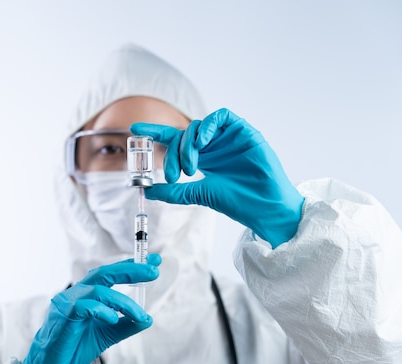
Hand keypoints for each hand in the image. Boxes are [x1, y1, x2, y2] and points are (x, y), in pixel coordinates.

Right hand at [5, 254, 161, 363]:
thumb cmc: (75, 348)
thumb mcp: (108, 335)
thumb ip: (126, 325)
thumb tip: (148, 318)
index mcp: (87, 294)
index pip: (111, 274)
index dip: (132, 266)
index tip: (154, 262)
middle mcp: (77, 293)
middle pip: (104, 273)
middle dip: (130, 270)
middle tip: (152, 272)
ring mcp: (68, 302)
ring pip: (98, 290)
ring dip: (123, 302)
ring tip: (139, 314)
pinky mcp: (63, 316)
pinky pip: (84, 307)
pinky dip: (102, 311)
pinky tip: (114, 319)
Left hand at [131, 108, 303, 247]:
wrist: (265, 208)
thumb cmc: (238, 202)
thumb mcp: (199, 194)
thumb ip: (175, 191)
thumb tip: (148, 191)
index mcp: (202, 157)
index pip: (174, 139)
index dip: (156, 132)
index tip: (136, 129)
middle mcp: (213, 145)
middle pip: (184, 135)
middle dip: (174, 153)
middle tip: (175, 175)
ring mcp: (227, 137)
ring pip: (199, 126)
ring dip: (189, 144)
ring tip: (190, 166)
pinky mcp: (243, 131)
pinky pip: (222, 117)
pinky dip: (208, 126)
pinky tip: (202, 142)